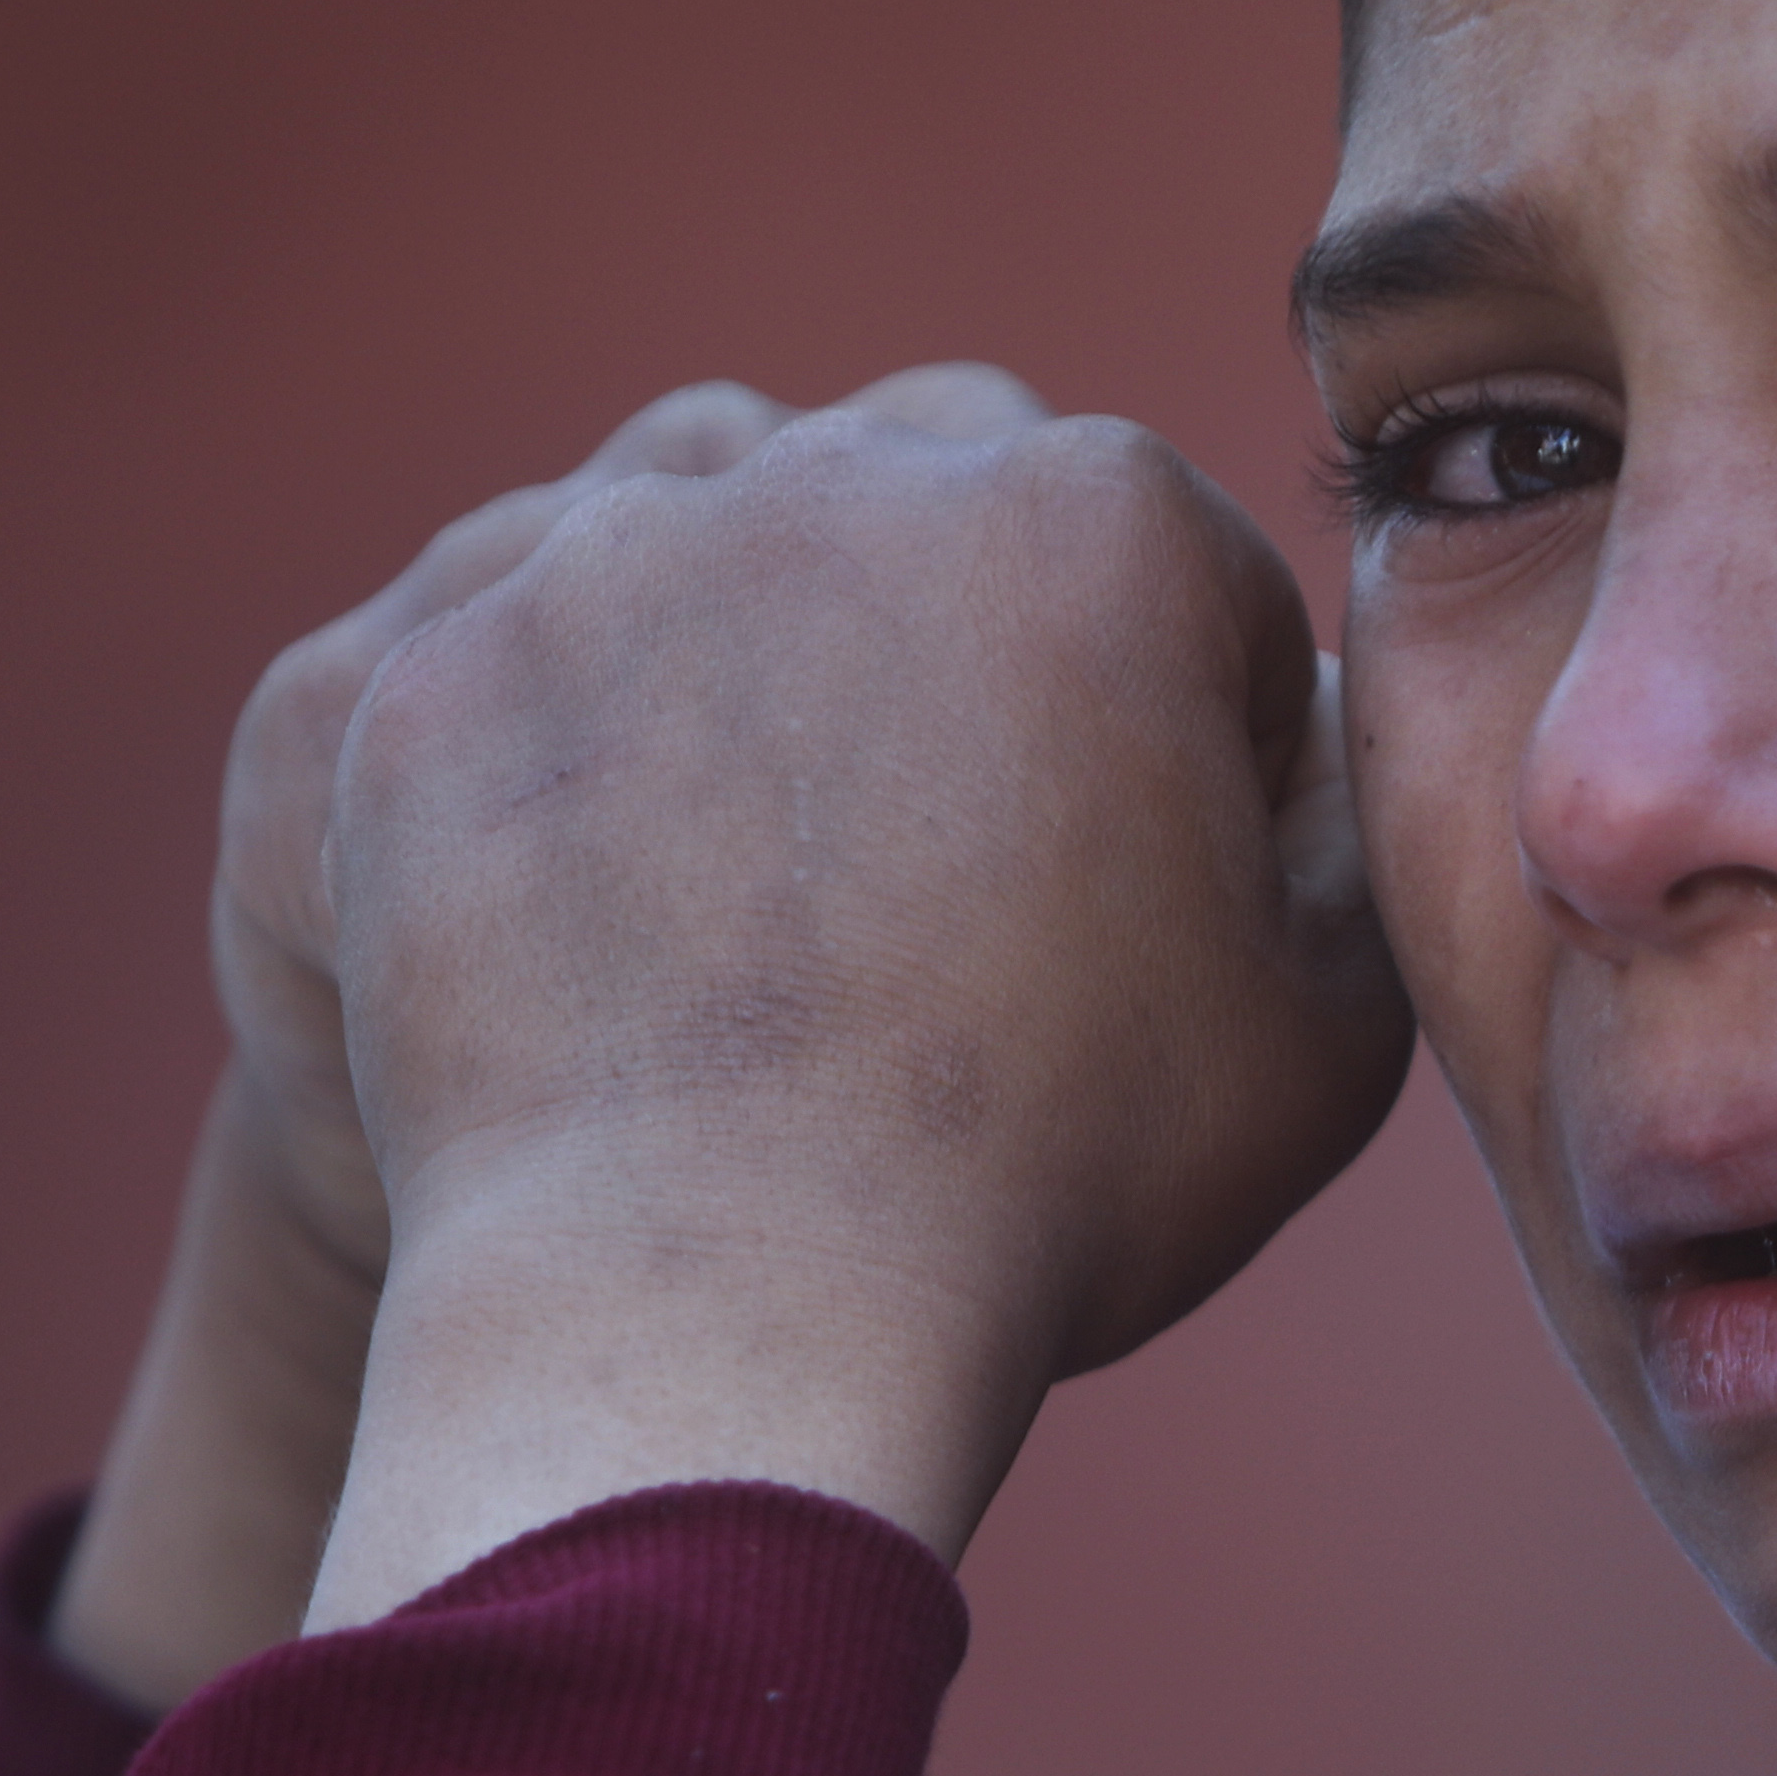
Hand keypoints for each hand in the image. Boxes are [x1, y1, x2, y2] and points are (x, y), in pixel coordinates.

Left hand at [296, 391, 1410, 1626]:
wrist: (719, 1302)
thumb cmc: (1054, 1176)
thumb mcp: (1324, 1020)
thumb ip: (1347, 831)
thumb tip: (1302, 743)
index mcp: (1097, 516)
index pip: (1186, 587)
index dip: (1197, 758)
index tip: (1146, 908)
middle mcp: (844, 473)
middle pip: (948, 526)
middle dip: (975, 661)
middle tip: (959, 877)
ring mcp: (604, 553)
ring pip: (725, 569)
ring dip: (766, 687)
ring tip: (777, 899)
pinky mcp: (429, 668)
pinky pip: (528, 680)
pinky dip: (574, 780)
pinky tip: (622, 928)